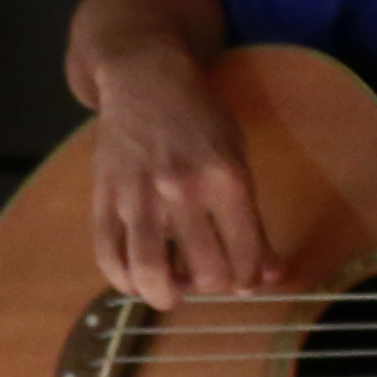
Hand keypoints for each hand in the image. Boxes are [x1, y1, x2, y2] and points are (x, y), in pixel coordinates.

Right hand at [87, 52, 280, 309]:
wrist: (144, 80)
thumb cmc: (198, 118)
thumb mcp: (238, 158)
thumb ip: (252, 221)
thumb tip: (271, 276)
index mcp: (226, 179)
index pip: (245, 257)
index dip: (248, 281)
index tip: (242, 279)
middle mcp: (183, 191)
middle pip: (204, 273)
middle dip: (211, 287)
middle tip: (208, 279)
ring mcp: (139, 196)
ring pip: (150, 274)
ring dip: (165, 295)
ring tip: (170, 291)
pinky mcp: (105, 197)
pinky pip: (109, 256)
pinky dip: (123, 280)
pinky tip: (135, 278)